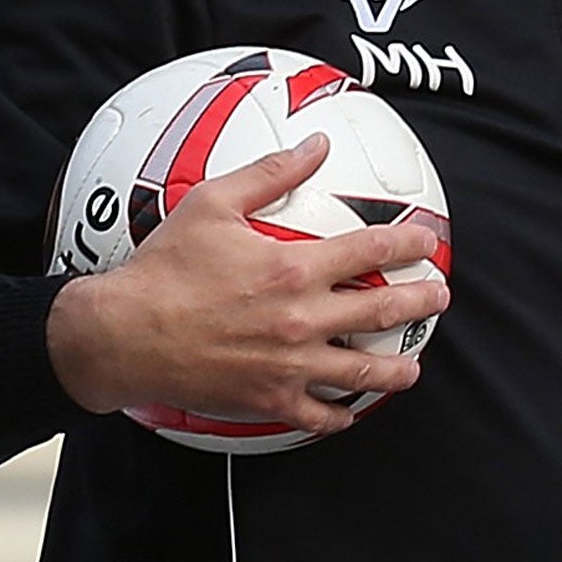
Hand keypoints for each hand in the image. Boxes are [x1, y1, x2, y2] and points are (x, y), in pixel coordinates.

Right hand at [45, 134, 449, 435]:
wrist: (122, 335)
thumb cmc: (163, 269)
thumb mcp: (213, 204)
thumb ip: (270, 173)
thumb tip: (314, 146)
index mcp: (293, 268)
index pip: (371, 250)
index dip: (407, 243)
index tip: (427, 242)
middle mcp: (301, 319)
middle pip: (382, 312)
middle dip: (420, 303)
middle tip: (438, 298)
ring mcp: (289, 365)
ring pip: (361, 373)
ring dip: (395, 370)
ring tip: (411, 368)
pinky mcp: (268, 399)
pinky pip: (317, 415)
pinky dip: (339, 416)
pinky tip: (348, 412)